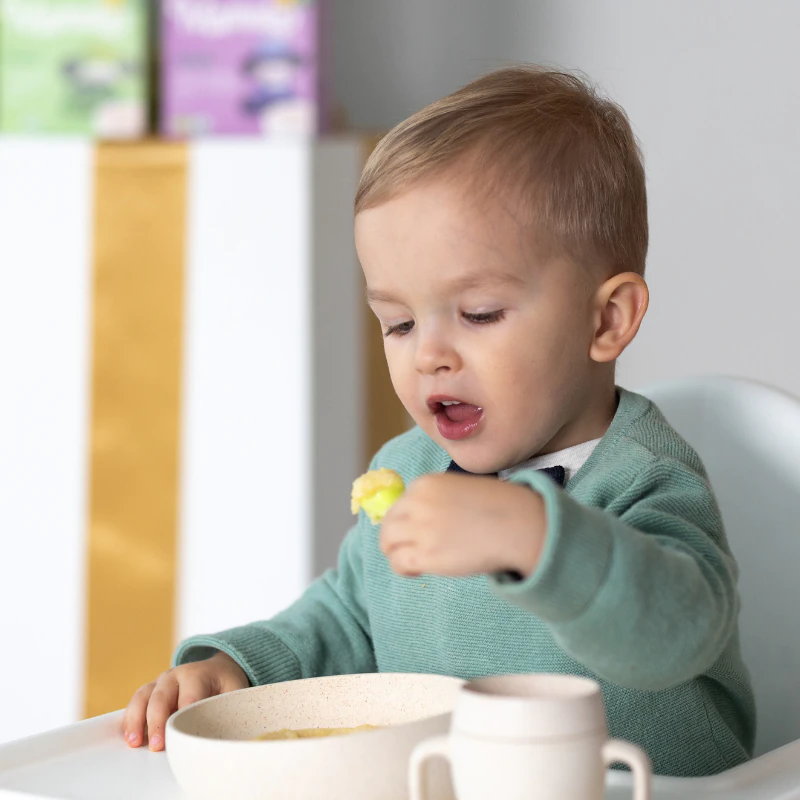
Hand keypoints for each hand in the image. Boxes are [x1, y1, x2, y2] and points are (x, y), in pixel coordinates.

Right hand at [123, 650, 248, 750]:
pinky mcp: (150, 691)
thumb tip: (226, 738)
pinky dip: (129, 719)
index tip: (181, 736)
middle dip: (157, 721)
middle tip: (157, 746)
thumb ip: (230, 710)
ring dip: (136, 720)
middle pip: (161, 696)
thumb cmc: (226, 686)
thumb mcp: (235, 692)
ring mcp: (160, 682)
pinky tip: (129, 736)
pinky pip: (135, 702)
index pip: (188, 695)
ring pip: (143, 697)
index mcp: (197, 674)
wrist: (217, 670)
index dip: (183, 715)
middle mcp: (175, 675)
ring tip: (134, 743)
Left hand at [380, 473, 545, 578]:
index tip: (416, 531)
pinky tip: (416, 572)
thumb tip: (423, 518)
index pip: (400, 504)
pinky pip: (398, 562)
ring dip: (395, 553)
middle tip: (408, 550)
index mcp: (425, 484)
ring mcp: (420, 529)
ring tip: (413, 562)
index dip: (405, 519)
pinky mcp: (426, 554)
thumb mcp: (461, 488)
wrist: (517, 524)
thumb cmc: (499, 506)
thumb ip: (438, 498)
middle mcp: (417, 503)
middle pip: (388, 523)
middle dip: (395, 537)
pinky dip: (401, 569)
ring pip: (387, 542)